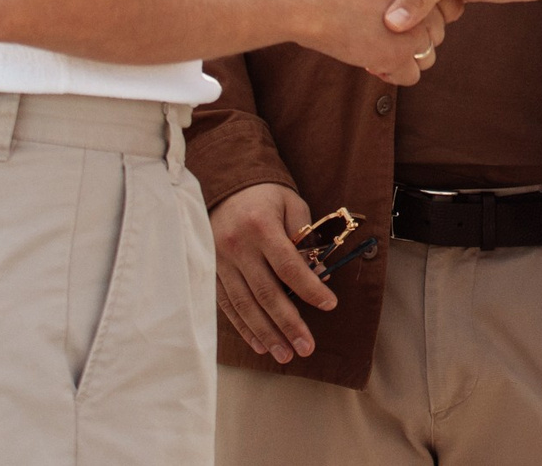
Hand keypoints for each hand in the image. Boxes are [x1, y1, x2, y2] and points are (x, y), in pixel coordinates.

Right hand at [210, 182, 332, 362]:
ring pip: (245, 305)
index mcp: (261, 226)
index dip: (310, 288)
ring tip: (285, 354)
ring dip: (266, 333)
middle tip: (306, 347)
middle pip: (266, 292)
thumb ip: (305, 238)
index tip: (330, 305)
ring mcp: (220, 262)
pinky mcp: (211, 272)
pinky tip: (260, 344)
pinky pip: (227, 305)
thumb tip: (319, 275)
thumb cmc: (267, 196)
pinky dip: (244, 327)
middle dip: (288, 323)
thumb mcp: (291, 205)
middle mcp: (237, 247)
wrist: (226, 186)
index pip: (288, 265)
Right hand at [297, 0, 450, 82]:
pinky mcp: (398, 54)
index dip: (424, 15)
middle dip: (411, 37)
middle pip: (437, 30)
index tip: (399, 19)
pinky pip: (410, 75)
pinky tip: (370, 61)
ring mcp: (415, 28)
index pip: (446, 2)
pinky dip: (391, 73)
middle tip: (381, 36)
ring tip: (374, 49)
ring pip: (427, 55)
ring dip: (403, 57)